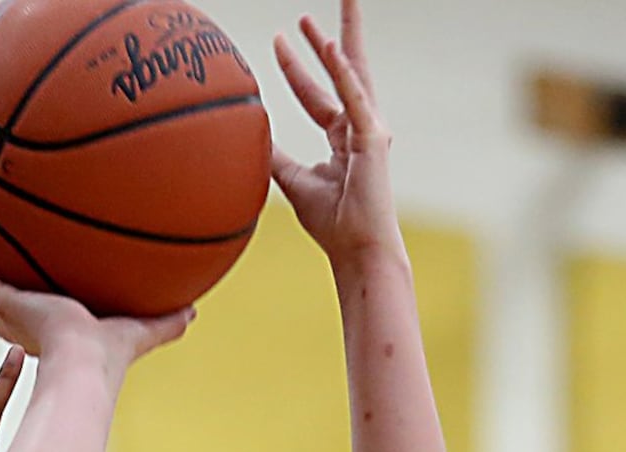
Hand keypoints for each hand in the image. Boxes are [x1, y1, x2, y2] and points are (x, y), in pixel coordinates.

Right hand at [0, 227, 192, 376]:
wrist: (85, 369)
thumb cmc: (113, 360)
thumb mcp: (143, 330)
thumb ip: (165, 323)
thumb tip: (196, 312)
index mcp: (48, 334)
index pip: (26, 316)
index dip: (13, 305)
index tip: (5, 294)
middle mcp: (23, 325)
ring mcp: (8, 313)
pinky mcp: (1, 302)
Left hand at [271, 2, 401, 263]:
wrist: (357, 251)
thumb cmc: (334, 225)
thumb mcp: (294, 183)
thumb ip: (276, 158)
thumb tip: (252, 139)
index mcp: (342, 137)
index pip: (316, 94)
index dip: (296, 68)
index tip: (278, 41)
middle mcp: (359, 126)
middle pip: (341, 71)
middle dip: (325, 39)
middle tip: (307, 13)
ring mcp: (368, 129)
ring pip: (354, 72)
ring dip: (342, 37)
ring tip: (339, 3)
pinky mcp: (373, 138)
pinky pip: (355, 97)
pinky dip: (343, 73)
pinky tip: (332, 47)